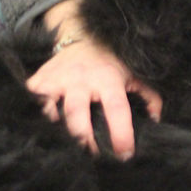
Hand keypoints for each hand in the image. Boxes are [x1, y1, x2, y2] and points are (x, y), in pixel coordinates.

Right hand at [27, 37, 162, 158]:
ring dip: (59, 128)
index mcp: (108, 79)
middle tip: (90, 152)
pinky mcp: (40, 79)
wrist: (82, 35)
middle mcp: (81, 78)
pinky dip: (40, 112)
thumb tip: (156, 121)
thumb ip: (149, 97)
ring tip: (67, 140)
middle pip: (76, 112)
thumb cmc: (110, 61)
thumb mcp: (134, 74)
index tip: (125, 154)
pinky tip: (49, 119)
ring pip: (52, 109)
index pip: (116, 109)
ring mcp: (58, 78)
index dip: (121, 133)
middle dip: (82, 136)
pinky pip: (35, 101)